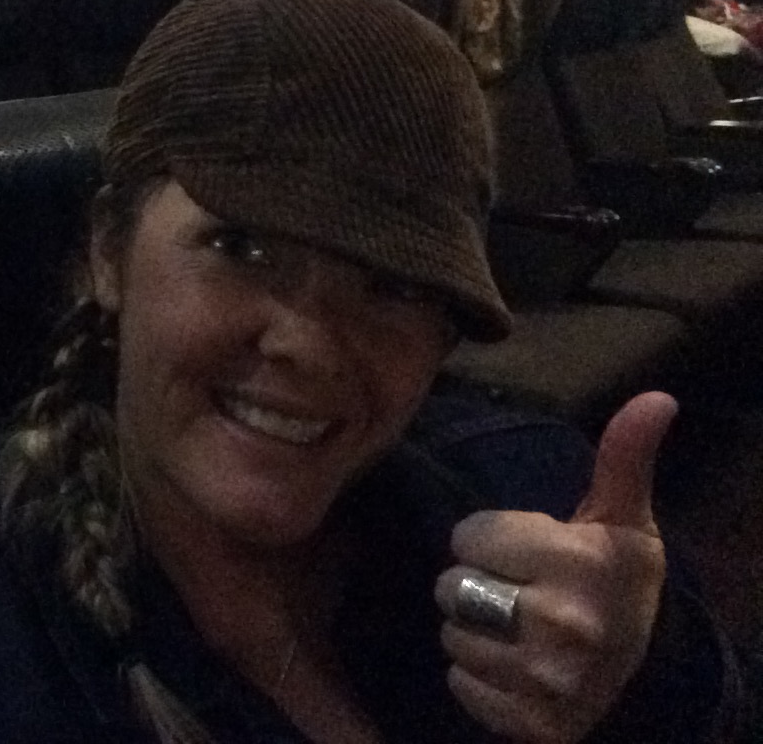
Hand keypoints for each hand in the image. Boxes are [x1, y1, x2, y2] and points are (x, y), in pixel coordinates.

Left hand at [433, 392, 675, 742]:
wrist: (646, 677)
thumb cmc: (617, 581)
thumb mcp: (623, 520)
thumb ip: (623, 458)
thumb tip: (657, 397)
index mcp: (582, 563)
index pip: (469, 536)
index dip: (488, 539)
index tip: (522, 551)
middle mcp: (565, 623)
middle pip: (453, 587)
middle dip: (473, 584)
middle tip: (513, 590)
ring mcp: (548, 679)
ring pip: (452, 636)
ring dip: (471, 631)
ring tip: (513, 628)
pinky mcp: (532, 723)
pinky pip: (461, 684)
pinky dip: (476, 677)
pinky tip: (511, 668)